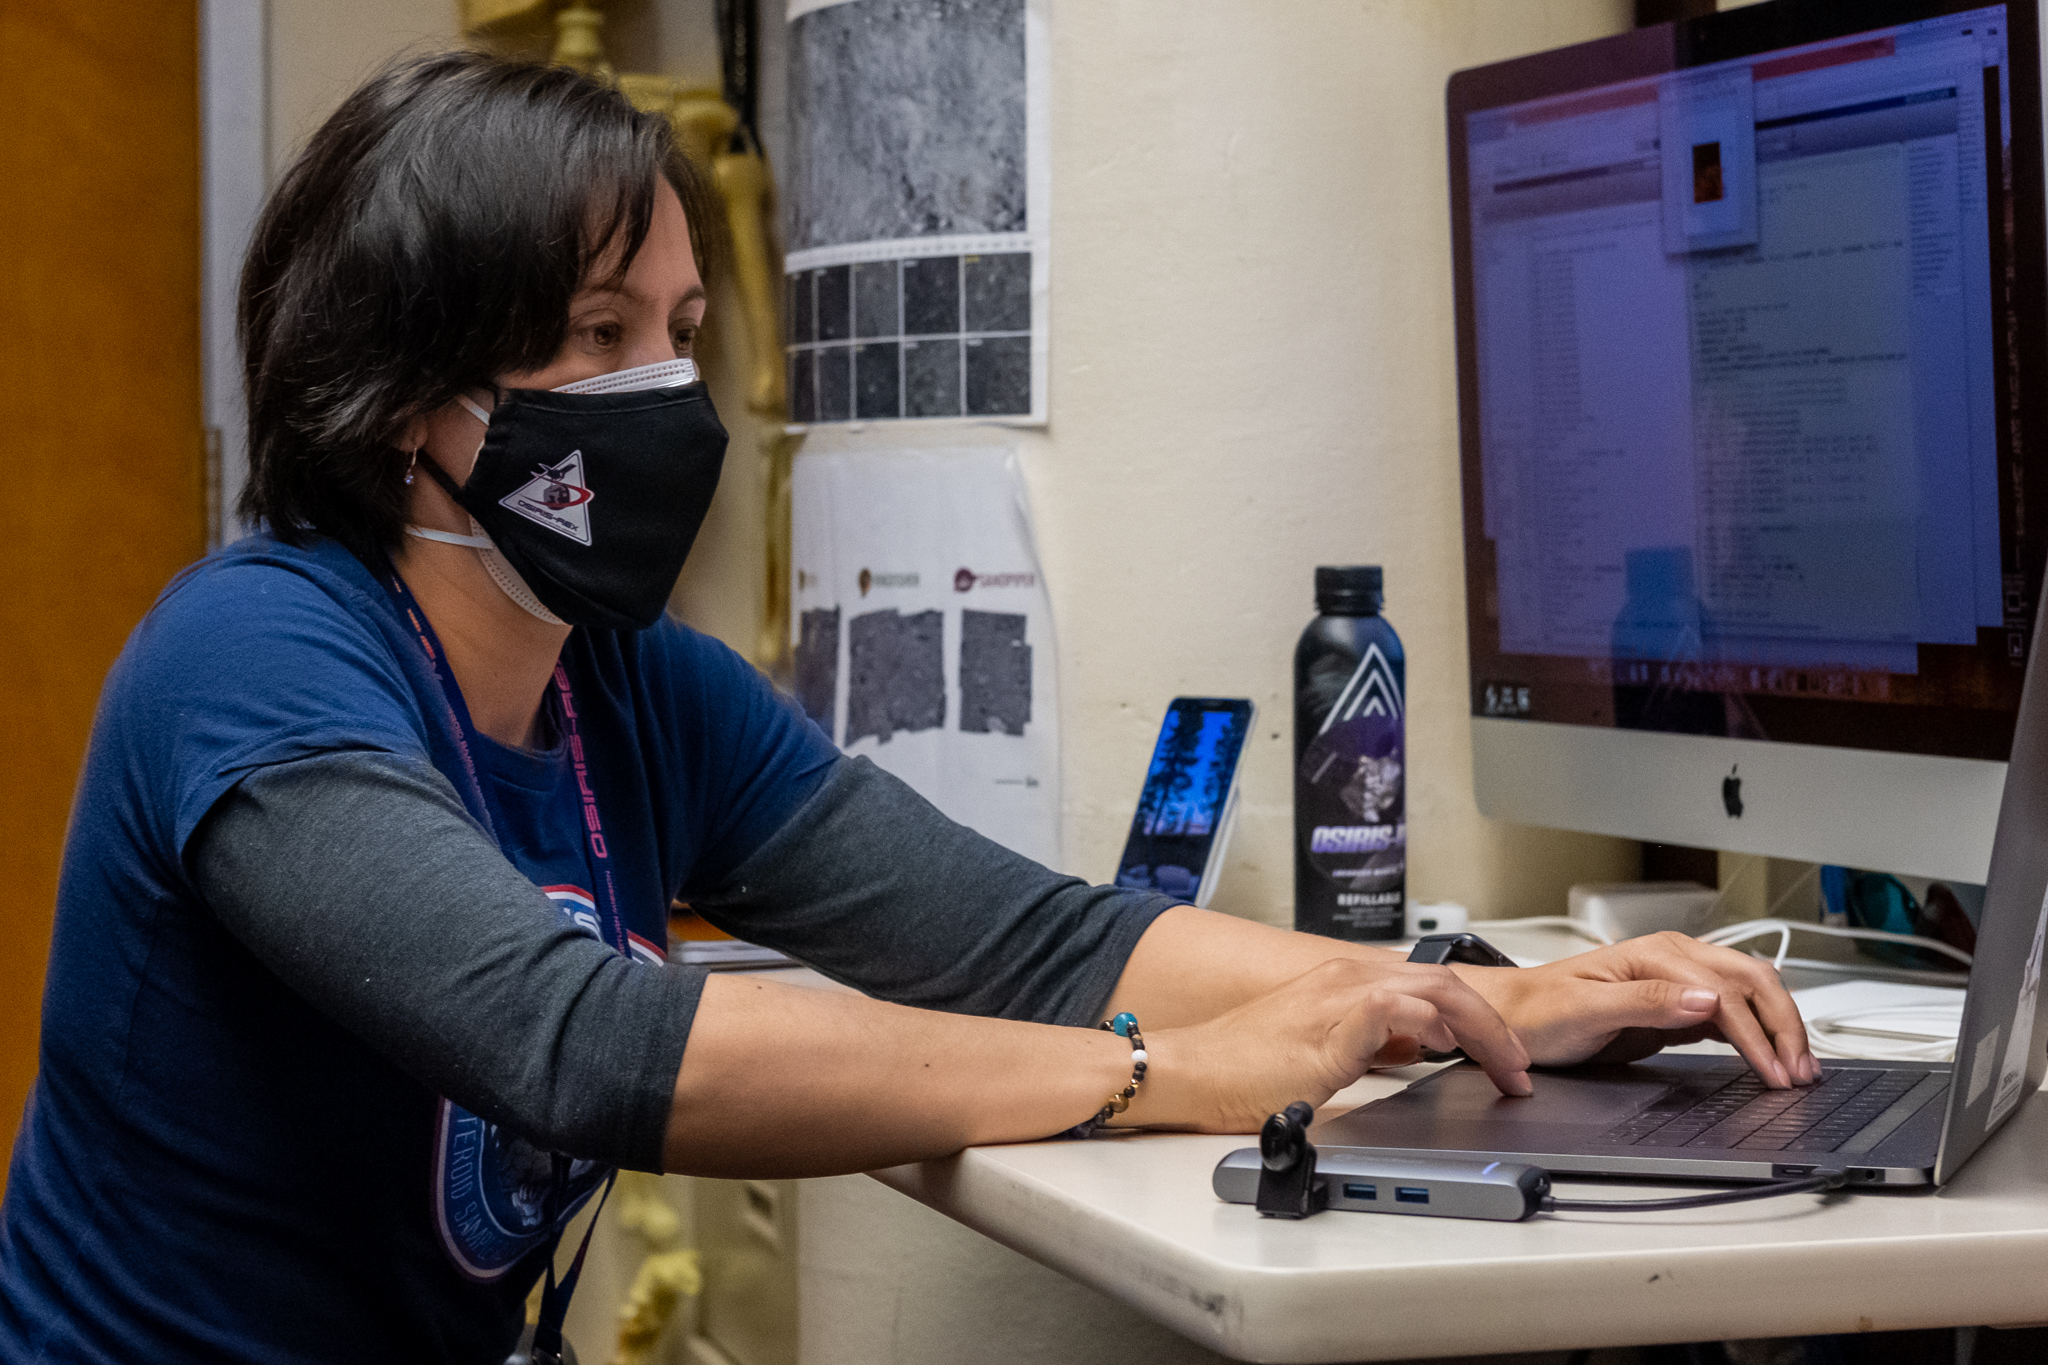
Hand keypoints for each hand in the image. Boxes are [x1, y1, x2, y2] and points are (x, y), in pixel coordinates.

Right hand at [1131, 957, 1533, 1133]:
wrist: (1191, 1071)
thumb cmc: (1243, 1067)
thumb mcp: (1325, 1050)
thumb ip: (1368, 1043)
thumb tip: (1410, 1053)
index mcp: (1348, 982)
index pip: (1433, 983)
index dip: (1479, 1018)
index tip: (1503, 1054)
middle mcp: (1347, 978)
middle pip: (1446, 982)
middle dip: (1495, 1026)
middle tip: (1519, 1067)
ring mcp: (1337, 997)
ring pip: (1432, 989)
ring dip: (1480, 1029)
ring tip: (1503, 1067)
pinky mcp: (1326, 1027)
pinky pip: (1392, 1010)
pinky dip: (1428, 1026)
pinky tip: (1443, 1051)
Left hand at [1456, 931, 1817, 1087]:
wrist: (1511, 1017)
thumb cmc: (1537, 1010)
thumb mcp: (1586, 1008)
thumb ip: (1647, 1002)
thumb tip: (1707, 999)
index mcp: (1656, 954)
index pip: (1726, 993)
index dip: (1756, 1036)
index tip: (1774, 1073)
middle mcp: (1673, 960)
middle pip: (1752, 983)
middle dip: (1784, 1027)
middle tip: (1803, 1073)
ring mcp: (1678, 981)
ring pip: (1750, 995)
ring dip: (1779, 1029)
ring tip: (1801, 1069)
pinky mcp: (1676, 1007)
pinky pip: (1732, 1014)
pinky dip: (1758, 1035)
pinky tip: (1772, 1058)